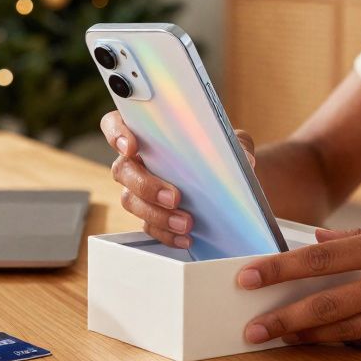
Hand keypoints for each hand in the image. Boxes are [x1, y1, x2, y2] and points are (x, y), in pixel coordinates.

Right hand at [100, 110, 257, 248]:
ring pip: (131, 201)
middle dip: (146, 185)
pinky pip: (148, 226)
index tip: (131, 146)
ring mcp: (139, 190)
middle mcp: (136, 160)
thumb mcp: (233, 142)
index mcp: (147, 133)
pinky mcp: (150, 215)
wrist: (230, 183)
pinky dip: (166, 233)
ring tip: (186, 221)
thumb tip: (244, 158)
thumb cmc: (221, 153)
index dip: (116, 134)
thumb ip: (236, 144)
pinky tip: (185, 236)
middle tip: (174, 196)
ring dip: (157, 214)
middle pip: (122, 170)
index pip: (116, 124)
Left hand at [238, 227, 360, 349]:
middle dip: (283, 317)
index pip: (320, 257)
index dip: (279, 269)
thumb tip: (318, 238)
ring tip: (279, 338)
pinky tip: (326, 342)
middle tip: (251, 328)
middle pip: (326, 303)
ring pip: (345, 330)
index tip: (247, 277)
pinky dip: (347, 343)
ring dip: (308, 337)